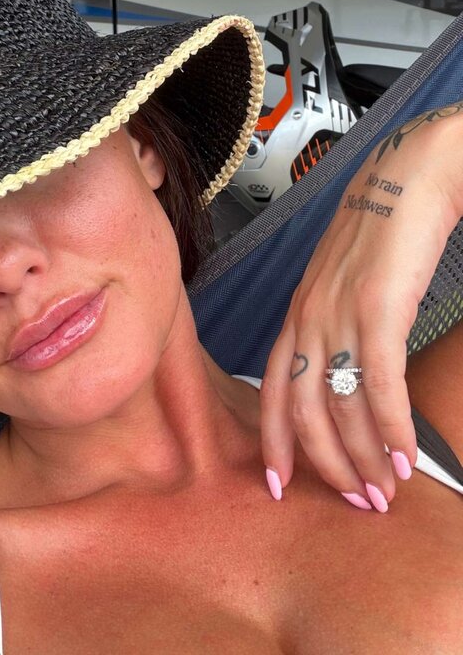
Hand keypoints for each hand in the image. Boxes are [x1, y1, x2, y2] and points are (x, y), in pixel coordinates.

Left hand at [260, 103, 462, 511]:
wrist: (408, 176)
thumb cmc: (381, 226)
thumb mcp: (344, 280)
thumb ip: (336, 322)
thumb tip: (348, 372)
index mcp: (298, 310)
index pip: (269, 388)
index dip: (274, 441)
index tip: (279, 484)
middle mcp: (309, 315)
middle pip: (302, 410)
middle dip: (328, 465)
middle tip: (357, 502)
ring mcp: (340, 313)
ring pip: (340, 406)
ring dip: (364, 458)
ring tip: (385, 493)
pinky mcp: (378, 308)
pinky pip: (380, 384)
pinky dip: (392, 428)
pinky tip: (407, 456)